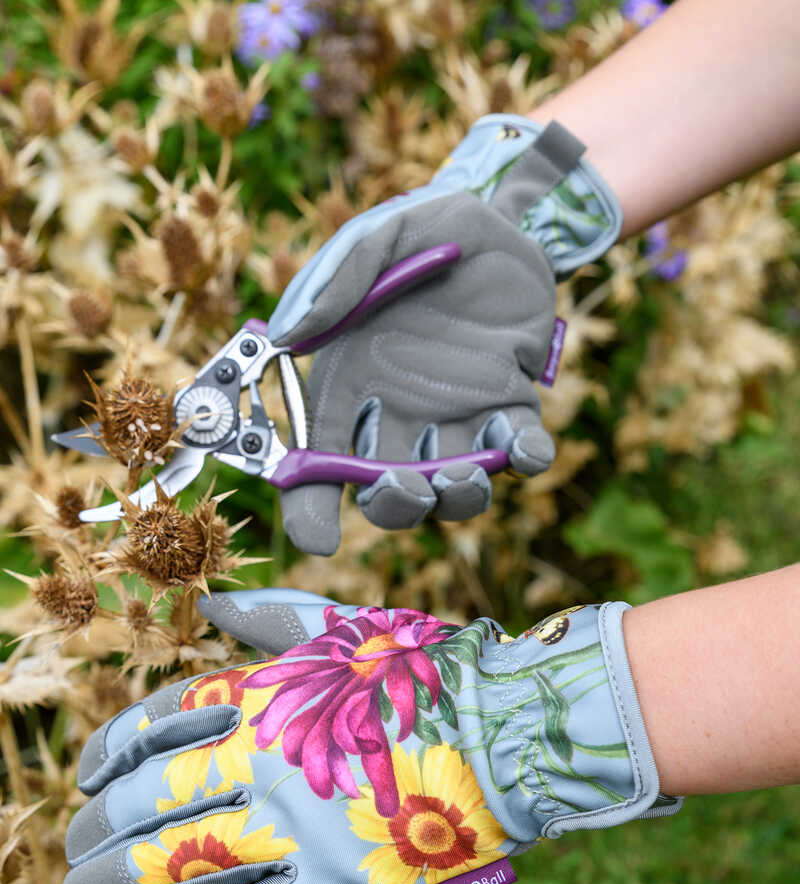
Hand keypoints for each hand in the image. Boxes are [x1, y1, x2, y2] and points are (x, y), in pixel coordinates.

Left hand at [62, 587, 674, 883]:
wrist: (512, 728)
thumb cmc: (425, 672)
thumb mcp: (343, 629)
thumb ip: (267, 619)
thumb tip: (207, 605)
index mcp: (266, 693)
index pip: (152, 723)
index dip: (106, 752)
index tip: (85, 776)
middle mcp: (267, 756)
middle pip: (146, 798)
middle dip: (93, 832)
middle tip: (71, 854)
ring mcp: (297, 824)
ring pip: (174, 862)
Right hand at [268, 116, 620, 553]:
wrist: (501, 215)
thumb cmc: (421, 230)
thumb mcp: (373, 239)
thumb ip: (334, 282)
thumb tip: (287, 337)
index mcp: (351, 383)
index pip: (320, 463)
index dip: (311, 508)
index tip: (319, 538)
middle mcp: (400, 411)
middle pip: (388, 491)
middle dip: (394, 506)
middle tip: (405, 485)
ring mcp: (459, 412)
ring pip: (453, 487)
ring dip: (458, 497)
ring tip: (466, 473)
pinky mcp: (511, 401)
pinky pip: (519, 449)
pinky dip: (524, 458)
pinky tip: (522, 445)